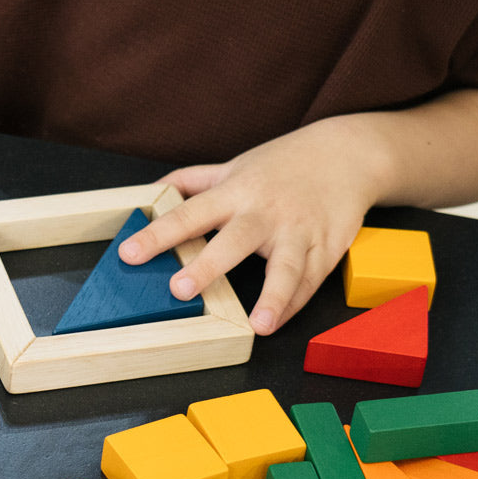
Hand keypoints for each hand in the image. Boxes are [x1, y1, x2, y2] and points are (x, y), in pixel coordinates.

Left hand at [117, 118, 382, 335]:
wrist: (348, 154)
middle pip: (233, 241)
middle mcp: (264, 213)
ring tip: (257, 324)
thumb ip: (193, 180)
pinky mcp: (327, 248)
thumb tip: (152, 190)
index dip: (157, 234)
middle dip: (207, 266)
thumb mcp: (235, 165)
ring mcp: (298, 231)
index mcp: (235, 192)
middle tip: (180, 289)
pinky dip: (293, 304)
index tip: (130, 253)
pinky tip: (276, 323)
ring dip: (272, 296)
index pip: (189, 213)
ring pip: (285, 267)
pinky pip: (309, 281)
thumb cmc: (283, 165)